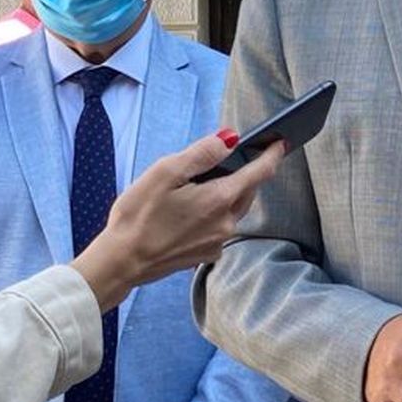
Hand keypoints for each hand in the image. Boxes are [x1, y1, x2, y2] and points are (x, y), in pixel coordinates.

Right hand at [73, 134, 284, 311]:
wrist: (121, 262)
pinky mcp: (206, 255)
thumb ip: (202, 153)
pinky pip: (220, 228)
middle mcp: (226, 223)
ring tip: (204, 184)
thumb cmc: (137, 215)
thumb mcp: (165, 172)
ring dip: (228, 195)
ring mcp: (218, 242)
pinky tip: (190, 212)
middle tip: (233, 159)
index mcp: (220, 199)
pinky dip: (214, 215)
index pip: (260, 172)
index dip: (271, 155)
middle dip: (246, 174)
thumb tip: (230, 139)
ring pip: (234, 210)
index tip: (281, 142)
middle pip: (248, 191)